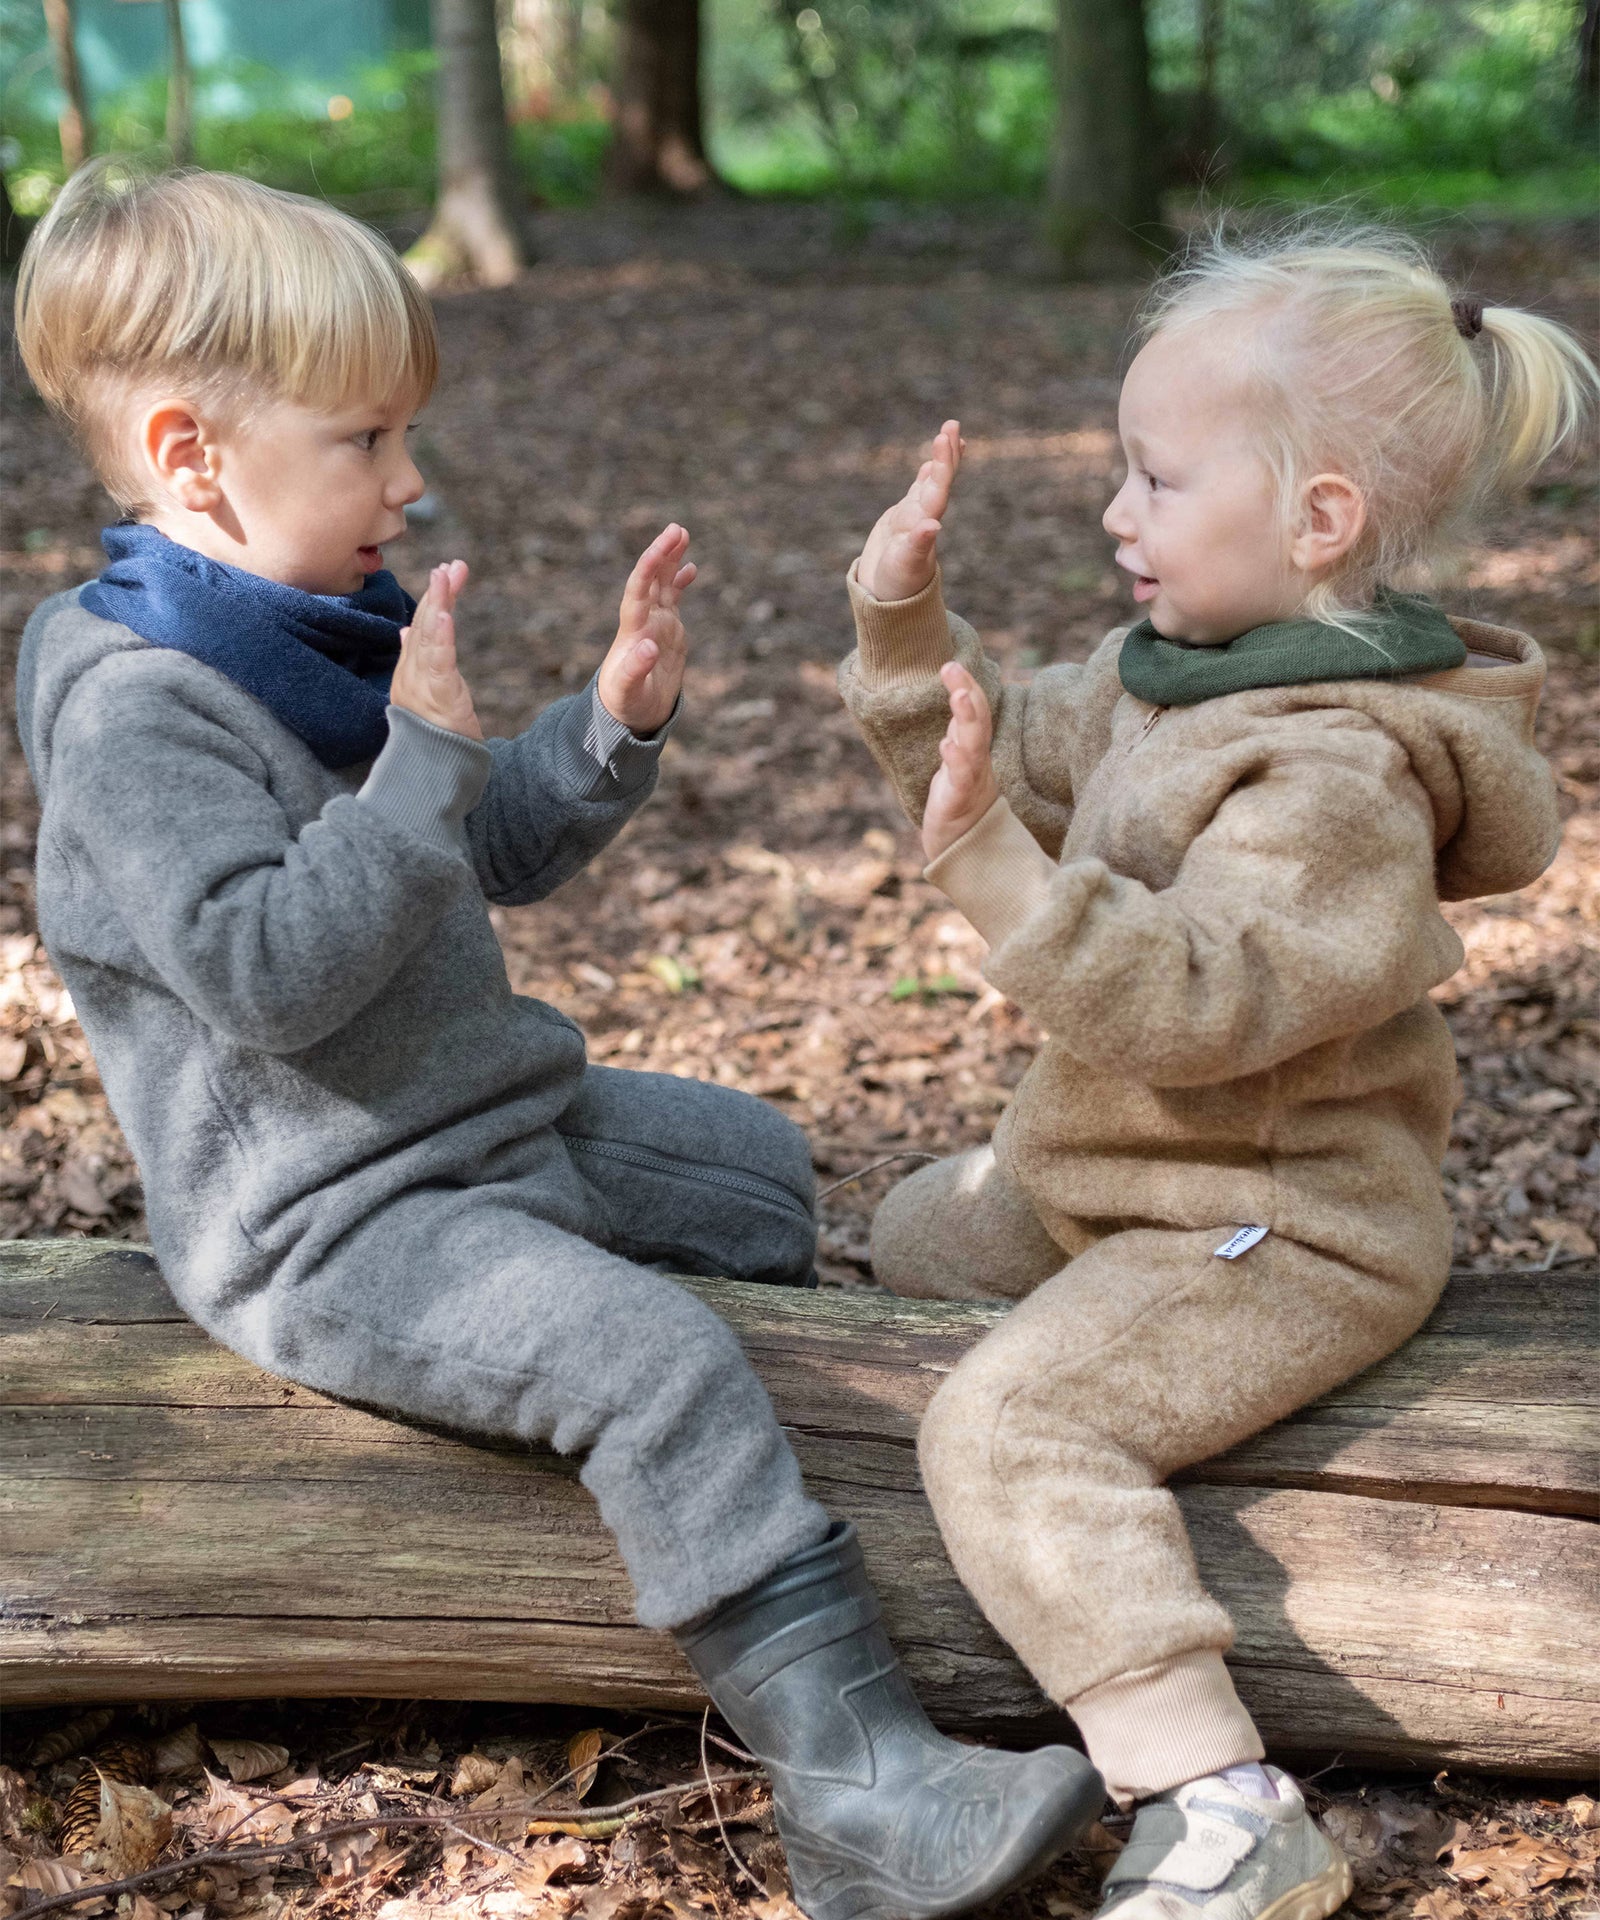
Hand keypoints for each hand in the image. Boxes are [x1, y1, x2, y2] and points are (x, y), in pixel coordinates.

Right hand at [390, 560, 482, 739]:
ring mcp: (421, 685)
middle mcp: (410, 675)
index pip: (419, 628)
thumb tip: (405, 631)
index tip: (444, 573)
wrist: (435, 772)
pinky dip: (441, 637)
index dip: (431, 599)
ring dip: (438, 604)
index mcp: (408, 673)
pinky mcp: (437, 696)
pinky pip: (438, 662)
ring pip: (429, 637)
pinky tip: (445, 615)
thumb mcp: (427, 693)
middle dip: (437, 593)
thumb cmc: (434, 736)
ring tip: (445, 576)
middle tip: (448, 566)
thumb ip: (417, 660)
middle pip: (422, 626)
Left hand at [598, 525, 695, 735]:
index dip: (649, 567)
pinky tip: (691, 567)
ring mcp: (655, 624)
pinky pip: (673, 599)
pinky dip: (680, 581)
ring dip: (670, 559)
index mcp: (632, 631)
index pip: (638, 590)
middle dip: (661, 553)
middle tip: (676, 529)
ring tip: (682, 534)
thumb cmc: (625, 705)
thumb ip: (634, 669)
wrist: (630, 714)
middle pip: (651, 579)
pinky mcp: (666, 631)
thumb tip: (647, 644)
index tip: (662, 546)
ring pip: (662, 583)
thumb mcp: (628, 692)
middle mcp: (643, 621)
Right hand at [857, 419, 962, 602]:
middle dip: (946, 454)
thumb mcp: (905, 566)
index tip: (947, 438)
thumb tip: (932, 525)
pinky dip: (924, 478)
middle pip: (938, 480)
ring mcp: (913, 518)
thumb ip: (918, 546)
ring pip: (930, 483)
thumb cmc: (897, 587)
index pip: (939, 487)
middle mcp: (923, 516)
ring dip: (940, 460)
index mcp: (925, 523)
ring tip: (949, 433)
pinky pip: (916, 494)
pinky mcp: (901, 522)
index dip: (944, 464)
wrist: (887, 601)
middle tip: (952, 424)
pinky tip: (930, 465)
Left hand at [922, 661, 999, 860]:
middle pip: (980, 722)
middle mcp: (977, 762)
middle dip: (969, 693)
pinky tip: (947, 745)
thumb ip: (960, 733)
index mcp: (975, 750)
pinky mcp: (959, 803)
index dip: (967, 686)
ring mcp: (971, 782)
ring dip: (968, 719)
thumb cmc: (960, 805)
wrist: (965, 852)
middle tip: (953, 666)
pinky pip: (961, 779)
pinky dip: (956, 761)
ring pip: (974, 746)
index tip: (951, 662)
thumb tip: (960, 697)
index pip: (976, 712)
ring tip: (959, 695)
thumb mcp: (958, 762)